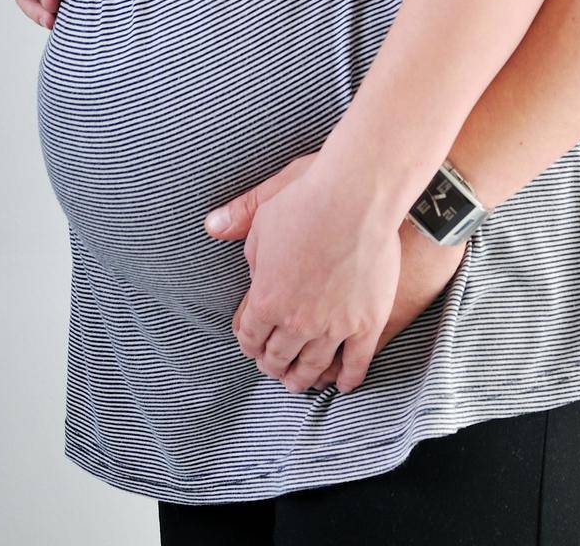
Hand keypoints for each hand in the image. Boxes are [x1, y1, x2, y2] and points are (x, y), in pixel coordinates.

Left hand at [208, 157, 467, 393]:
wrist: (358, 197)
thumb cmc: (308, 198)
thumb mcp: (263, 207)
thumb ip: (239, 222)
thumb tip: (211, 226)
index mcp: (266, 297)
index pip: (250, 334)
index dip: (248, 343)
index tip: (252, 347)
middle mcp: (297, 320)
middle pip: (279, 356)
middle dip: (272, 365)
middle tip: (273, 368)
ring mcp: (334, 326)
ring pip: (314, 366)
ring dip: (302, 377)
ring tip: (299, 382)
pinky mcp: (367, 322)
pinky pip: (357, 362)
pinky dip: (348, 377)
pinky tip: (343, 383)